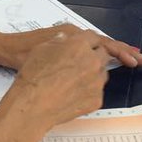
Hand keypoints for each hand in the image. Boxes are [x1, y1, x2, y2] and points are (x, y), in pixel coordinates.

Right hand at [8, 27, 141, 128]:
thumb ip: (60, 42)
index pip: (92, 38)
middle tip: (108, 59)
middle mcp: (92, 60)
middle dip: (101, 55)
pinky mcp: (96, 99)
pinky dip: (89, 90)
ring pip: (102, 73)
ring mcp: (96, 81)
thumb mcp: (43, 48)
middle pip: (104, 54)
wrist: (33, 103)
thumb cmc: (33, 75)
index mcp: (79, 44)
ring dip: (95, 73)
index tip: (97, 44)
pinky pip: (97, 91)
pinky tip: (74, 94)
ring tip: (77, 80)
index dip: (92, 42)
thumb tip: (66, 40)